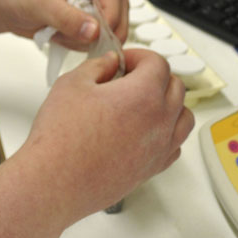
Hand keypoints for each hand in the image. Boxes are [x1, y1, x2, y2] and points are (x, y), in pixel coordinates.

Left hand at [0, 0, 127, 50]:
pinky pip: (97, 33)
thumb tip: (94, 31)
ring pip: (110, 22)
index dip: (111, 10)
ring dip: (91, 36)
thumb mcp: (40, 3)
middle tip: (90, 42)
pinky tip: (61, 37)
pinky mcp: (85, 15)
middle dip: (104, 27)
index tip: (103, 32)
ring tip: (62, 35)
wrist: (0, 5)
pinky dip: (82, 41)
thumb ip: (67, 17)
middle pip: (117, 5)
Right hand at [16, 49, 195, 219]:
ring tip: (143, 103)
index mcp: (143, 95)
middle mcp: (159, 122)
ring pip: (183, 117)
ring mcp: (159, 149)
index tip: (124, 62)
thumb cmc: (61, 138)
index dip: (139, 56)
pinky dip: (167, 133)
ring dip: (168, 104)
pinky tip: (145, 131)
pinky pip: (175, 146)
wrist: (55, 181)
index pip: (158, 64)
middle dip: (154, 76)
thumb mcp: (73, 84)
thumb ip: (97, 66)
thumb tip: (109, 63)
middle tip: (130, 77)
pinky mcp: (151, 170)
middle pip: (175, 88)